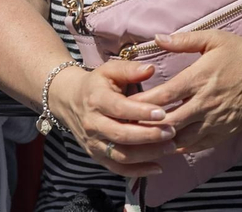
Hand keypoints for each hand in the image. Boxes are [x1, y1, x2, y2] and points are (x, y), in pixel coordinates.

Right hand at [50, 60, 179, 177]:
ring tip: (170, 147)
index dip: (141, 112)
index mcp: (96, 99)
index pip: (119, 108)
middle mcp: (93, 123)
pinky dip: (138, 171)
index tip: (163, 113)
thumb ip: (130, 69)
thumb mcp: (109, 70)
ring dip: (147, 154)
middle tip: (172, 132)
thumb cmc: (96, 84)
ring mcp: (93, 142)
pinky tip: (158, 167)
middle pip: (121, 135)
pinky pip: (117, 168)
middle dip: (149, 135)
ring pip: (121, 154)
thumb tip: (150, 69)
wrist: (68, 100)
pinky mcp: (96, 156)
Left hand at [130, 30, 241, 152]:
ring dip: (162, 140)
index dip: (142, 103)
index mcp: (199, 78)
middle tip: (127, 127)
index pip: (164, 96)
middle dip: (146, 126)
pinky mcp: (225, 131)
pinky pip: (198, 145)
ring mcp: (215, 120)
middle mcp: (205, 102)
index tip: (125, 105)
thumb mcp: (213, 39)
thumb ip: (183, 40)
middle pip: (168, 121)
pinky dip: (181, 147)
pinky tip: (168, 145)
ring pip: (182, 138)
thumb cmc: (240, 53)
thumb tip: (157, 38)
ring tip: (143, 140)